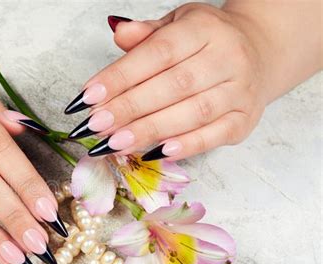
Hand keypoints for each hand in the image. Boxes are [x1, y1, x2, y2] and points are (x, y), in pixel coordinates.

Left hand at [65, 3, 267, 160]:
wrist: (262, 52)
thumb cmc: (209, 42)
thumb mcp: (179, 25)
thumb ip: (148, 34)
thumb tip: (119, 33)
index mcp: (204, 29)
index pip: (156, 54)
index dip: (120, 76)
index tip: (88, 97)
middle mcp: (227, 57)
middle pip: (172, 86)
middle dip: (129, 108)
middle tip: (96, 126)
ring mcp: (240, 90)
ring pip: (191, 114)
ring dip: (150, 131)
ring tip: (114, 144)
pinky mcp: (245, 119)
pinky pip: (215, 135)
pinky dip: (187, 145)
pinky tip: (157, 152)